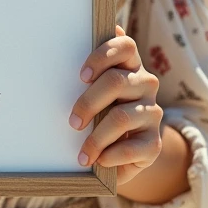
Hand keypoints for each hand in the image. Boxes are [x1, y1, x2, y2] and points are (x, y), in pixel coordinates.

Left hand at [69, 24, 162, 186]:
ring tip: (82, 154)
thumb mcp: (93, 91)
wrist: (123, 150)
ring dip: (96, 138)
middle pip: (116, 82)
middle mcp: (145, 83)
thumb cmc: (100, 111)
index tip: (80, 76)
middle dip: (88, 102)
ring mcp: (152, 112)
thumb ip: (86, 75)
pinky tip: (99, 161)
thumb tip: (53, 60)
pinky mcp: (154, 141)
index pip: (125, 46)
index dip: (102, 56)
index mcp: (130, 64)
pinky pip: (132, 147)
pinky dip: (111, 155)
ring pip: (121, 117)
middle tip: (73, 122)